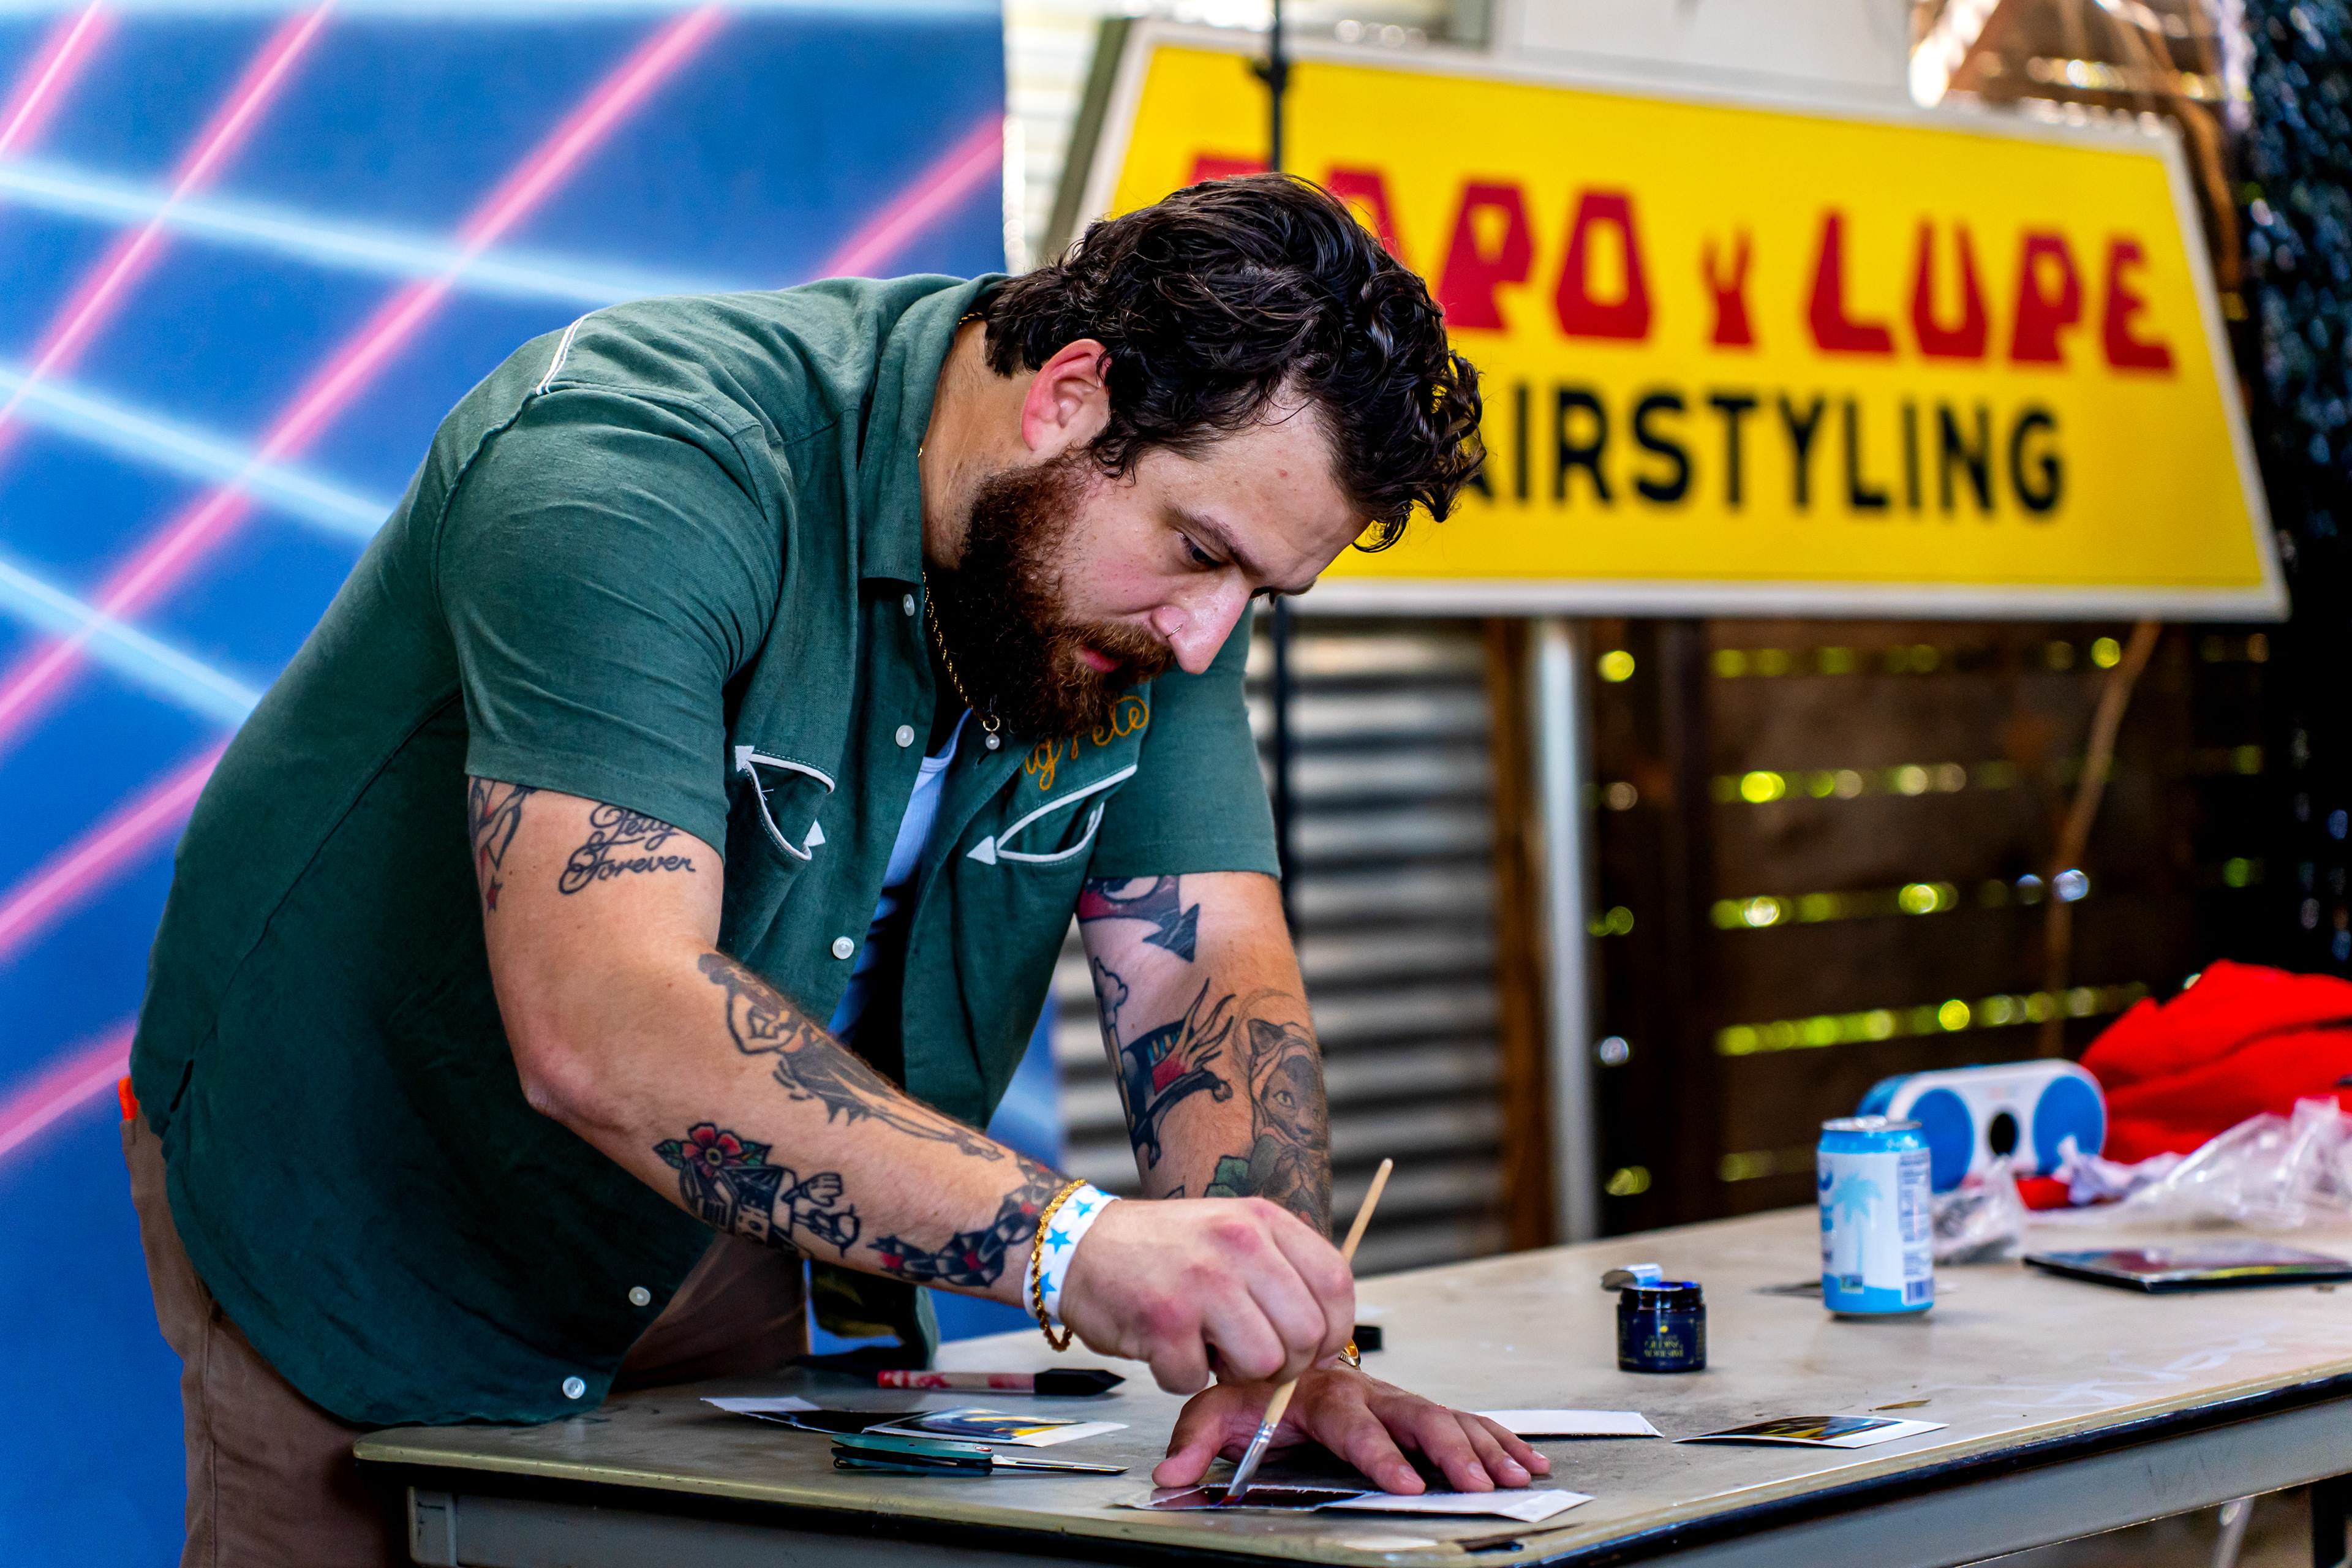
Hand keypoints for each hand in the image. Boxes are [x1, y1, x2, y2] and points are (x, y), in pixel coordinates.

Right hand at [1056, 1197, 1352, 1393]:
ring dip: (1235, 1374)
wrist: (1079, 1245)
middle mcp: (1238, 1243)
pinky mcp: (1164, 1320)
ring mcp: (1202, 1281)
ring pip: (1265, 1364)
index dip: (1333, 1329)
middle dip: (1285, 1364)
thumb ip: (1281, 1272)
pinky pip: (1198, 1381)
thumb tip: (1325, 1339)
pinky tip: (1164, 1347)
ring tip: (1206, 1348)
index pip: (1336, 1282)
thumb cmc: (1162, 1251)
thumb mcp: (1232, 1233)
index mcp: (1262, 1220)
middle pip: (1307, 1334)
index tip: (1313, 1349)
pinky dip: (1180, 1377)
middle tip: (1252, 1358)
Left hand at [1154, 1367, 1551, 1494]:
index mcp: (1324, 1394)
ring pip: (1446, 1418)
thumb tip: (1171, 1475)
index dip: (1380, 1454)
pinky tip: (1524, 1459)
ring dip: (1482, 1447)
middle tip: (1475, 1485)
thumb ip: (1196, 1440)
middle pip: (1416, 1419)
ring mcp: (1393, 1399)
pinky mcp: (1410, 1408)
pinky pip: (1461, 1419)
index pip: (1356, 1425)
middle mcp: (1367, 1392)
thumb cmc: (1250, 1383)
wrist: (1269, 1338)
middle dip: (1449, 1454)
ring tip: (1514, 1475)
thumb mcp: (1215, 1407)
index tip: (1403, 1483)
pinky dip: (1496, 1438)